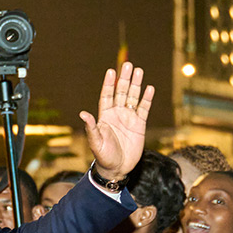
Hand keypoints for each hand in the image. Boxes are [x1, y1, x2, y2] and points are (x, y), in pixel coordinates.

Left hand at [80, 62, 155, 182]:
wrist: (117, 168)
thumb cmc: (103, 156)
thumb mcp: (96, 142)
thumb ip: (92, 127)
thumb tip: (83, 113)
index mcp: (104, 116)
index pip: (107, 96)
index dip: (109, 84)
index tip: (111, 71)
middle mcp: (116, 114)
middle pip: (121, 92)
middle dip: (124, 79)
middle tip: (128, 64)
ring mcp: (128, 118)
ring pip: (133, 97)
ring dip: (136, 84)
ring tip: (139, 70)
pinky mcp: (139, 124)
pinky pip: (144, 109)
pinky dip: (147, 99)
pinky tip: (149, 88)